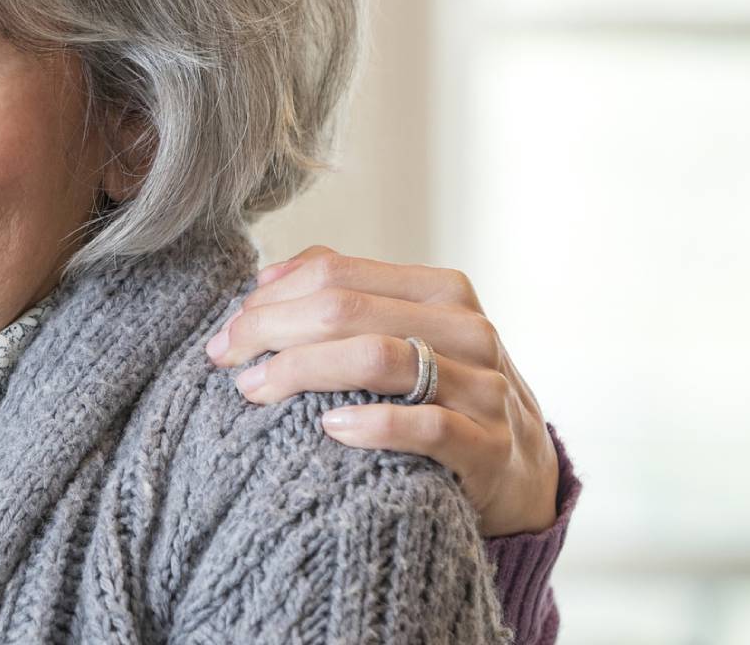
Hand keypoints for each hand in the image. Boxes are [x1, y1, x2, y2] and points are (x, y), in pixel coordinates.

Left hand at [205, 246, 557, 536]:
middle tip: (226, 360)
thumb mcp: (410, 335)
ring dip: (302, 371)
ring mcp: (483, 386)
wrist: (523, 475)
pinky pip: (425, 427)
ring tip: (256, 390)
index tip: (228, 333)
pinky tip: (328, 427)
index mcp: (441, 291)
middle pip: (345, 311)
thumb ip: (348, 296)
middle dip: (271, 331)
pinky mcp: (488, 445)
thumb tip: (267, 275)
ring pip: (378, 358)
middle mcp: (466, 329)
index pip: (336, 274)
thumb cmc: (446, 396)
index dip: (271, 298)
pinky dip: (371, 424)